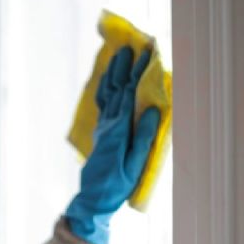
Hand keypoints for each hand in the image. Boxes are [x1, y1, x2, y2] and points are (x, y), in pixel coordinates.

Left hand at [65, 46, 159, 243]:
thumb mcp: (135, 164)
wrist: (93, 198)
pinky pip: (102, 104)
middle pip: (115, 89)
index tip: (146, 53)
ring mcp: (102, 128)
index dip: (137, 73)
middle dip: (124, 67)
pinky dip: (105, 88)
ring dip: (112, 74)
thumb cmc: (117, 185)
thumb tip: (150, 109)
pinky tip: (107, 81)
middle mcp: (108, 124)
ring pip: (106, 94)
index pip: (128, 94)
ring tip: (118, 55)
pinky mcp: (101, 133)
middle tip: (131, 45)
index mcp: (118, 129)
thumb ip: (143, 137)